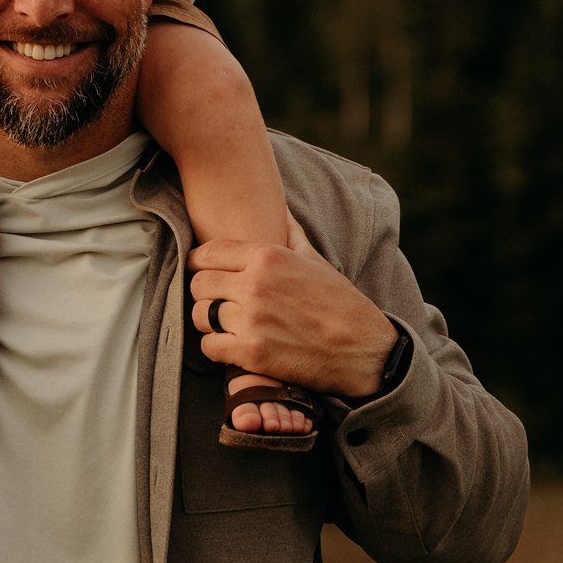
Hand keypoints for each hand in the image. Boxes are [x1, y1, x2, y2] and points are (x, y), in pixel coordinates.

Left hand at [187, 218, 396, 399]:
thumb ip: (290, 232)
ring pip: (200, 315)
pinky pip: (209, 346)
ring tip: (224, 324)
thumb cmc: (339, 301)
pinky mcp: (253, 353)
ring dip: (209, 321)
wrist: (364, 349)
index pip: (207, 252)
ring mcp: (253, 319)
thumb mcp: (315, 258)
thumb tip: (279, 208)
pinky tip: (231, 346)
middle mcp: (256, 284)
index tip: (205, 272)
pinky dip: (216, 347)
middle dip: (204, 293)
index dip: (200, 263)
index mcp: (268, 256)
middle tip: (216, 301)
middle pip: (198, 284)